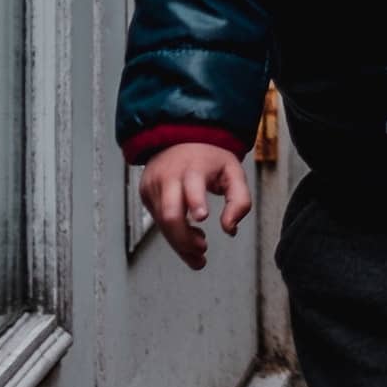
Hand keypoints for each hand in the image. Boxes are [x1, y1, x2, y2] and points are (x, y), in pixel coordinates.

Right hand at [140, 143, 251, 269]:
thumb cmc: (208, 158)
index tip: (202, 216)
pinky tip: (187, 234)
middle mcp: (169, 176)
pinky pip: (158, 221)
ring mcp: (154, 186)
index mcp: (192, 167)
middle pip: (170, 214)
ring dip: (181, 242)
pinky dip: (173, 234)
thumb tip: (230, 229)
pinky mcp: (146, 194)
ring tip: (199, 245)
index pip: (190, 186)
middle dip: (185, 238)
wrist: (179, 138)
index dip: (195, 201)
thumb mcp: (233, 172)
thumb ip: (240, 201)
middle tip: (202, 248)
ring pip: (162, 223)